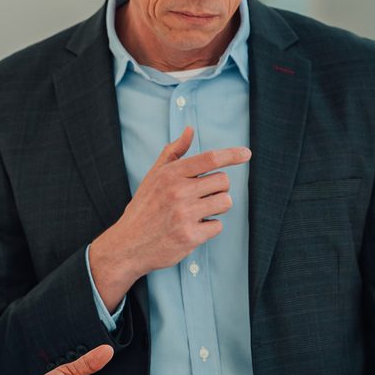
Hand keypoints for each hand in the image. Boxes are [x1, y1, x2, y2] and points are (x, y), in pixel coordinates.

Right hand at [86, 126, 252, 307]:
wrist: (128, 244)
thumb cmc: (144, 208)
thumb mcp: (153, 176)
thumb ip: (173, 153)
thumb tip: (189, 129)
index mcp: (170, 174)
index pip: (209, 158)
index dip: (231, 154)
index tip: (246, 153)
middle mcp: (177, 192)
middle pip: (223, 181)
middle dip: (218, 189)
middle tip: (203, 197)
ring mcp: (184, 214)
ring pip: (225, 202)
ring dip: (217, 208)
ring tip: (198, 212)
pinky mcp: (190, 236)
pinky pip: (217, 225)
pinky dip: (209, 228)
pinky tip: (192, 228)